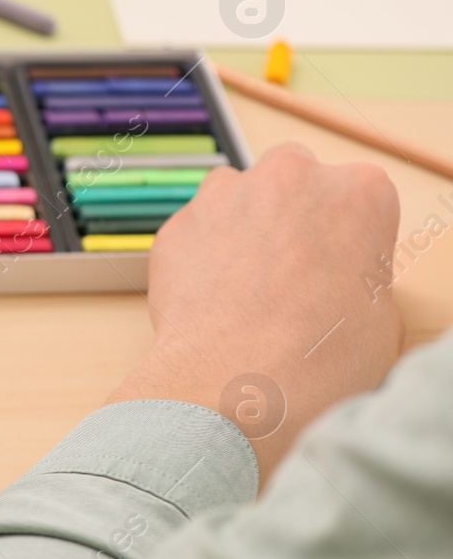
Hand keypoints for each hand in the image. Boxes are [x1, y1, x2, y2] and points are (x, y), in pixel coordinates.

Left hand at [106, 143, 403, 475]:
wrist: (233, 381)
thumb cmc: (318, 360)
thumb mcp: (381, 320)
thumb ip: (362, 276)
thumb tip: (339, 284)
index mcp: (360, 192)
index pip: (357, 197)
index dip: (344, 236)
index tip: (336, 266)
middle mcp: (291, 176)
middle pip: (292, 178)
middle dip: (289, 213)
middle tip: (288, 271)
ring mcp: (226, 195)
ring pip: (234, 196)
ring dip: (240, 228)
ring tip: (245, 288)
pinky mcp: (177, 223)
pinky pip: (193, 231)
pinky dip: (199, 256)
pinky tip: (210, 301)